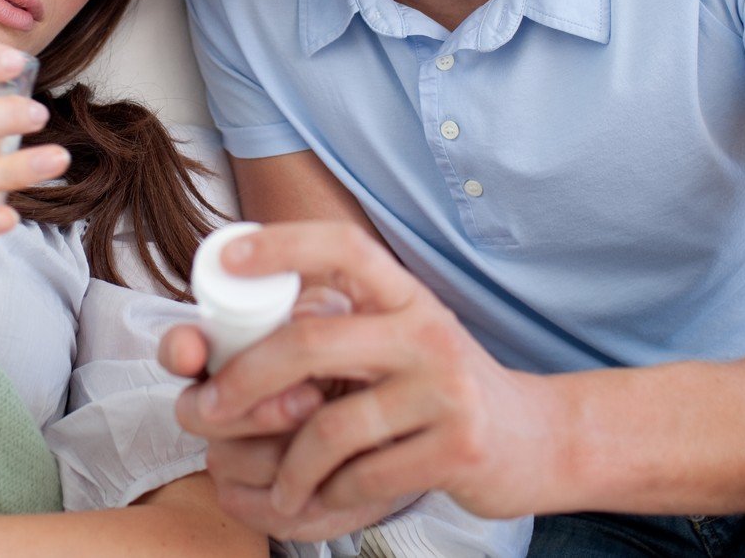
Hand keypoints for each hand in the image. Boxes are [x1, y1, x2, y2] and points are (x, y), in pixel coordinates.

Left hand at [165, 223, 561, 538]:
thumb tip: (238, 329)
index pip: (344, 247)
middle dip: (245, 380)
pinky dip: (331, 494)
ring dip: (288, 467)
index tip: (230, 260)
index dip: (284, 245)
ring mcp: (445, 389)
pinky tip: (325, 499)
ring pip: (331, 426)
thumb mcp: (401, 339)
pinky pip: (365, 475)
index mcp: (406, 296)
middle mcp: (427, 330)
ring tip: (276, 489)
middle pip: (312, 341)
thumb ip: (341, 327)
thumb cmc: (442, 389)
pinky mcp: (458, 447)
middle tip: (207, 412)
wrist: (537, 440)